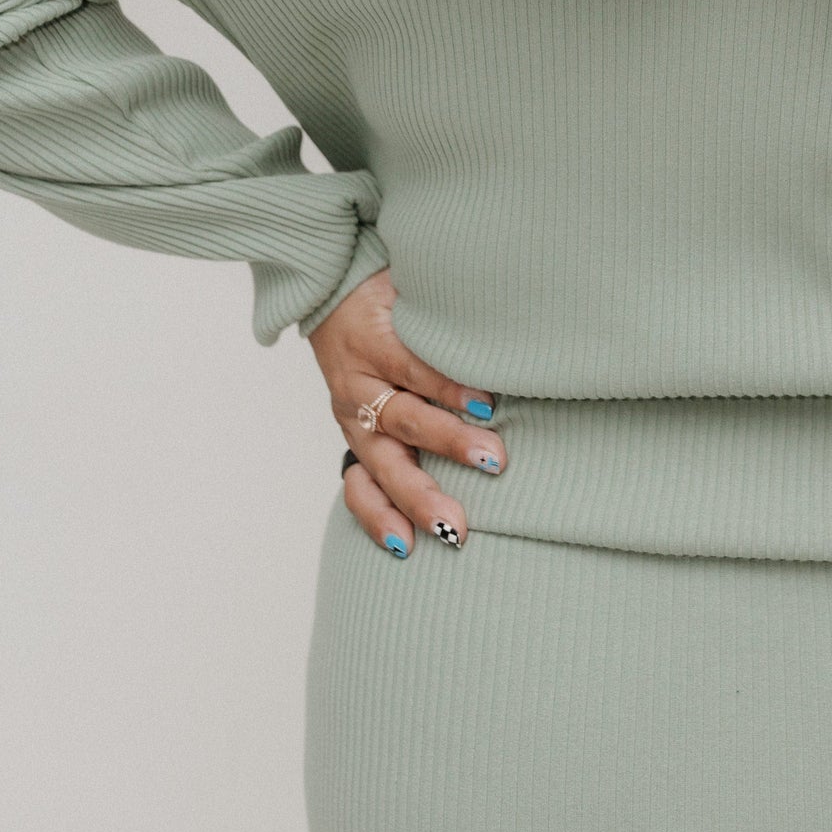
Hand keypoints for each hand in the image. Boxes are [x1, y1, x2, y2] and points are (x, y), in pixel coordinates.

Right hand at [307, 267, 505, 555]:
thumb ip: (445, 306)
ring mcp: (352, 417)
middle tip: (494, 462)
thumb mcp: (411, 285)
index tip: (490, 402)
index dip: (450, 385)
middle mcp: (359, 383)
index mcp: (373, 338)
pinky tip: (403, 546)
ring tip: (451, 528)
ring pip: (380, 464)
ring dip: (416, 498)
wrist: (329, 295)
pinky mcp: (351, 441)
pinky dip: (377, 517)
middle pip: (402, 418)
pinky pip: (358, 487)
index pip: (414, 363)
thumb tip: (502, 315)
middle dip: (447, 443)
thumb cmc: (387, 290)